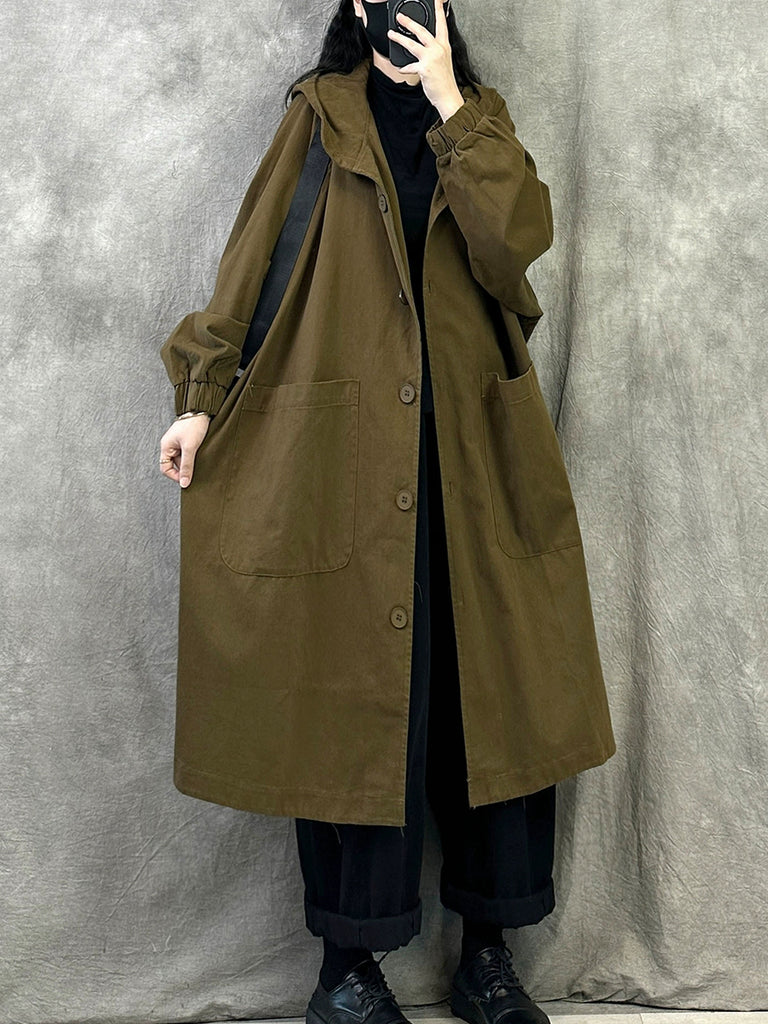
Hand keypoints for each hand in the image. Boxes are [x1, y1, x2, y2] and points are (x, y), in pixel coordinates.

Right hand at [159, 415, 210, 487]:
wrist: (201, 411)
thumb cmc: (193, 426)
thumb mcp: (190, 448)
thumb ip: (187, 466)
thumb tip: (184, 483)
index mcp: (166, 447)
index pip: (165, 468)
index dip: (175, 476)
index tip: (186, 479)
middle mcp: (170, 445)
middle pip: (175, 465)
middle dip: (185, 469)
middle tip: (196, 469)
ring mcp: (178, 443)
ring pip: (183, 459)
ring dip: (191, 462)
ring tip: (200, 458)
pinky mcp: (186, 441)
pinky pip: (188, 453)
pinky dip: (194, 456)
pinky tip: (201, 454)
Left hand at [387, 2, 463, 118]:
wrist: (448, 96)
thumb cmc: (445, 81)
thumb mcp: (443, 61)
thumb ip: (435, 51)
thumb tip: (423, 45)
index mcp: (444, 46)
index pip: (441, 24)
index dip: (439, 11)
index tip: (437, 0)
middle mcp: (438, 49)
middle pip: (421, 31)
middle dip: (409, 22)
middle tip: (400, 16)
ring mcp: (431, 58)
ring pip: (412, 44)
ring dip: (399, 38)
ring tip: (391, 34)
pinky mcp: (424, 69)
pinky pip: (409, 66)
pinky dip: (404, 68)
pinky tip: (400, 68)